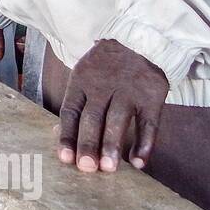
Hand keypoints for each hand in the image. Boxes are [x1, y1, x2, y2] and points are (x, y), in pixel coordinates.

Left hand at [57, 39, 168, 172]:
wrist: (139, 40)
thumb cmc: (105, 68)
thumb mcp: (84, 77)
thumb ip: (75, 105)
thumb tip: (57, 135)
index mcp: (81, 82)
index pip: (71, 112)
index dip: (67, 136)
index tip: (65, 159)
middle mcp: (103, 86)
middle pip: (92, 117)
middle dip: (88, 143)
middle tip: (86, 168)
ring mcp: (128, 90)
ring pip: (118, 119)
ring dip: (112, 144)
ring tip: (109, 168)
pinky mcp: (151, 96)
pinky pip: (149, 122)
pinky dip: (145, 143)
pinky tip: (139, 161)